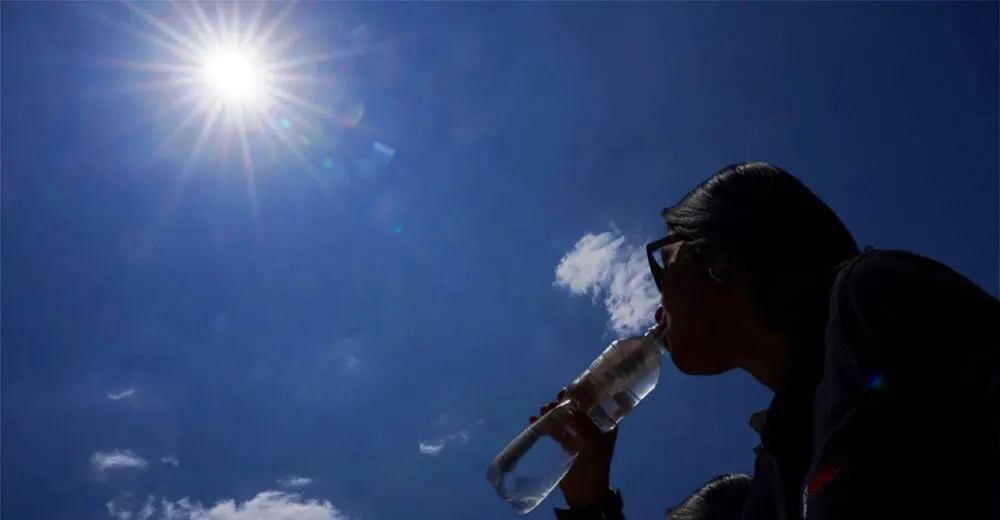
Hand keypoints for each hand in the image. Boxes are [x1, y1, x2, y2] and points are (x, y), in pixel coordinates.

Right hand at [529, 388, 617, 507]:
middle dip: (565, 403)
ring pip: (565, 418)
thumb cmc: (595, 468)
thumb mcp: (594, 447)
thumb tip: (573, 407)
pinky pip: (556, 430)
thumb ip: (584, 427)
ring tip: (542, 410)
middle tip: (555, 399)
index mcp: (606, 426)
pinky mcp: (567, 444)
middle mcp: (593, 428)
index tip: (570, 389)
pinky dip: (546, 425)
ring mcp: (579, 435)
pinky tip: (534, 421)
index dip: (584, 394)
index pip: (596, 404)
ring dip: (554, 413)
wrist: (584, 493)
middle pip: (578, 409)